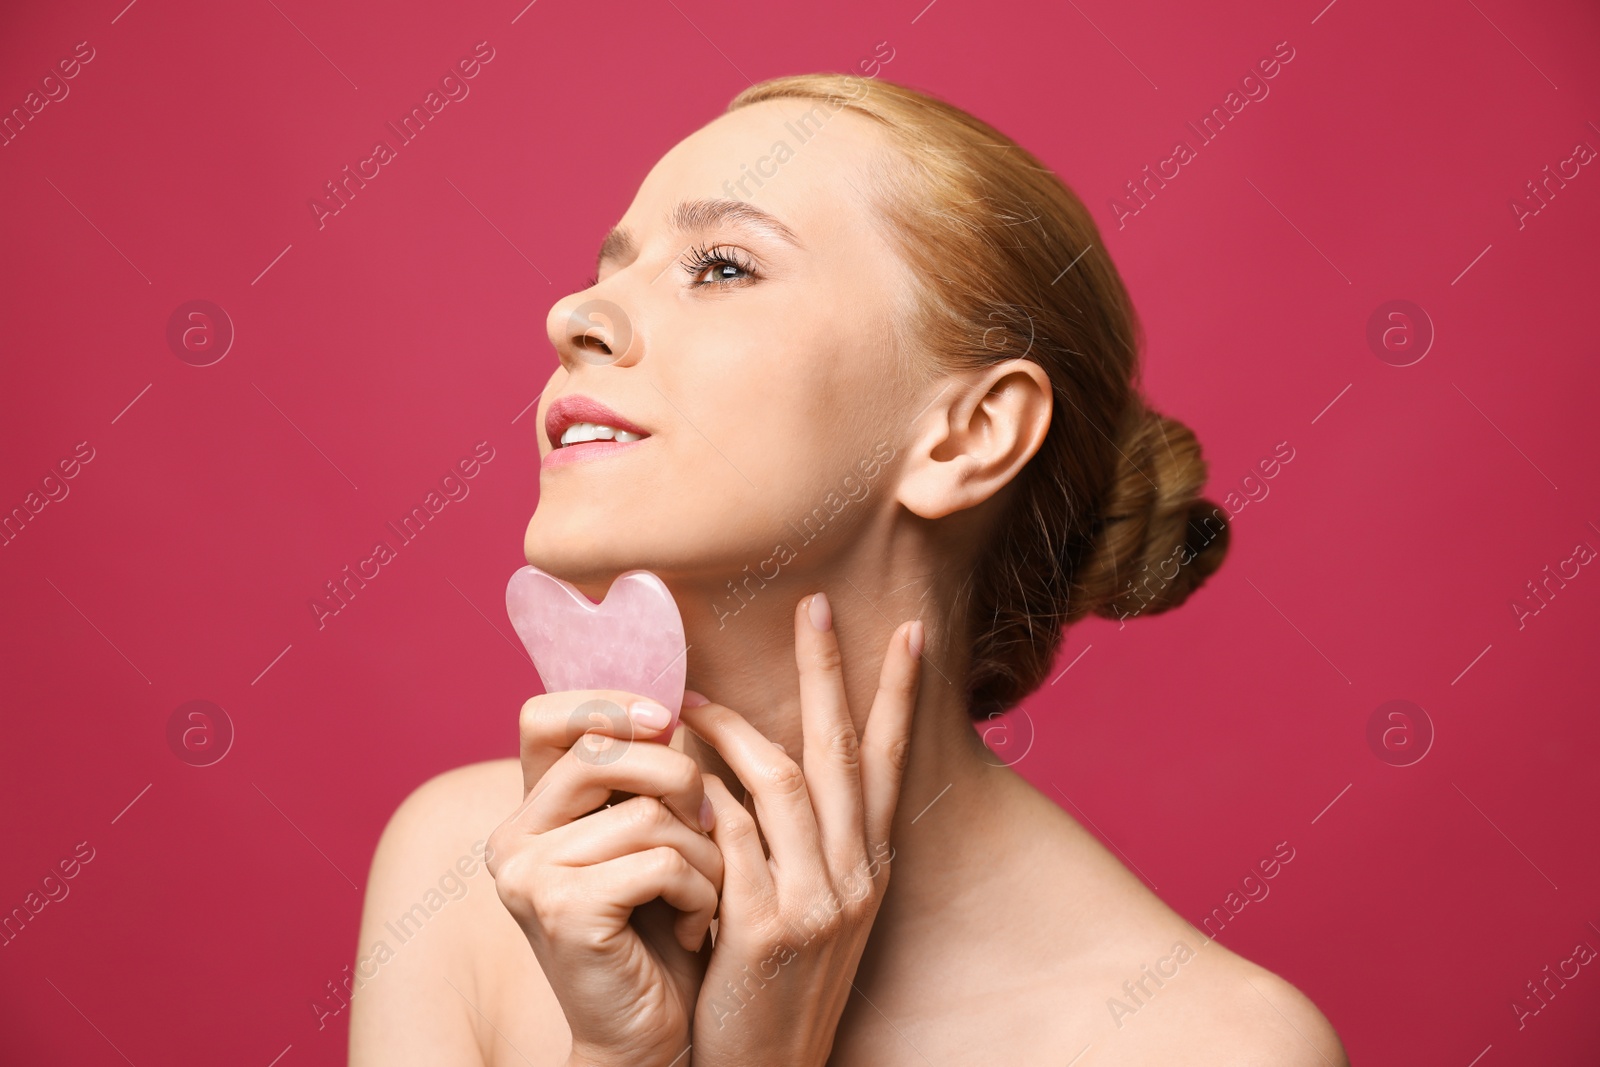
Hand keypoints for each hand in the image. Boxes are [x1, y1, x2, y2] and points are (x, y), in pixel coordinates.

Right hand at [487, 690, 723, 1066]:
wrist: (652, 1037)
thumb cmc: (662, 931)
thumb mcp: (649, 838)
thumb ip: (642, 777)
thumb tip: (672, 705)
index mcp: (528, 814)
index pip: (544, 718)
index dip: (607, 704)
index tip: (667, 719)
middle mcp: (511, 839)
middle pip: (603, 752)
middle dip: (679, 779)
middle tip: (708, 828)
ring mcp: (528, 874)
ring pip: (646, 812)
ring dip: (703, 854)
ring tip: (706, 893)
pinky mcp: (562, 909)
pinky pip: (660, 859)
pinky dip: (699, 891)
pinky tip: (695, 926)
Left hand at [681, 593, 923, 1066]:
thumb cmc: (768, 988)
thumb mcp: (805, 913)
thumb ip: (796, 844)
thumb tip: (761, 765)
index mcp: (870, 869)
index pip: (890, 765)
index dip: (896, 696)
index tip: (904, 632)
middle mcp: (857, 879)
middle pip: (842, 753)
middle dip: (827, 675)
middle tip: (812, 605)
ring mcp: (820, 903)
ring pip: (781, 784)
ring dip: (733, 730)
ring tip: (691, 695)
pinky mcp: (770, 928)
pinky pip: (734, 836)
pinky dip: (704, 798)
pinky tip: (675, 773)